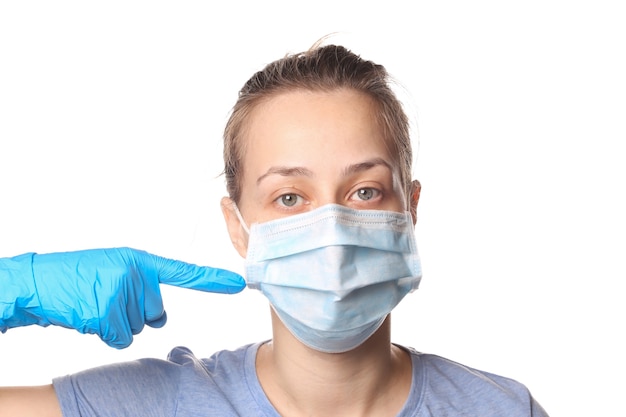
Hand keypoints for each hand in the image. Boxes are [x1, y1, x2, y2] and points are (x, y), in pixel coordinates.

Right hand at [0, 247, 244, 347]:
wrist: (36, 282)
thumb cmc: (76, 278)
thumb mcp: (113, 270)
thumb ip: (142, 289)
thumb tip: (160, 319)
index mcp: (139, 260)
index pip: (182, 272)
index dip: (210, 279)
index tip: (237, 283)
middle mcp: (134, 272)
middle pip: (154, 313)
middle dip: (132, 314)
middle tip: (104, 297)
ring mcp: (120, 290)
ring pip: (136, 328)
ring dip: (114, 324)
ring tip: (91, 303)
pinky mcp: (105, 310)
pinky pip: (119, 337)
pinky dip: (103, 334)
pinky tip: (86, 315)